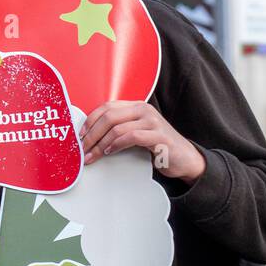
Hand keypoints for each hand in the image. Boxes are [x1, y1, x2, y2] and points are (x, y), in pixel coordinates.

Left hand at [80, 101, 204, 181]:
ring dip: (100, 143)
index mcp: (136, 106)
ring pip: (117, 128)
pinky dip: (116, 145)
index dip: (90, 120)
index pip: (106, 107)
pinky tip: (109, 152)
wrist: (184, 159)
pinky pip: (131, 137)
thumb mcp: (136, 132)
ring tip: (92, 155)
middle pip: (108, 117)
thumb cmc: (157, 146)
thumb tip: (89, 136)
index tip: (80, 135)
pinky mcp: (159, 136)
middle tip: (82, 148)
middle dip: (91, 134)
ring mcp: (153, 122)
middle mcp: (144, 110)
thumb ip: (118, 128)